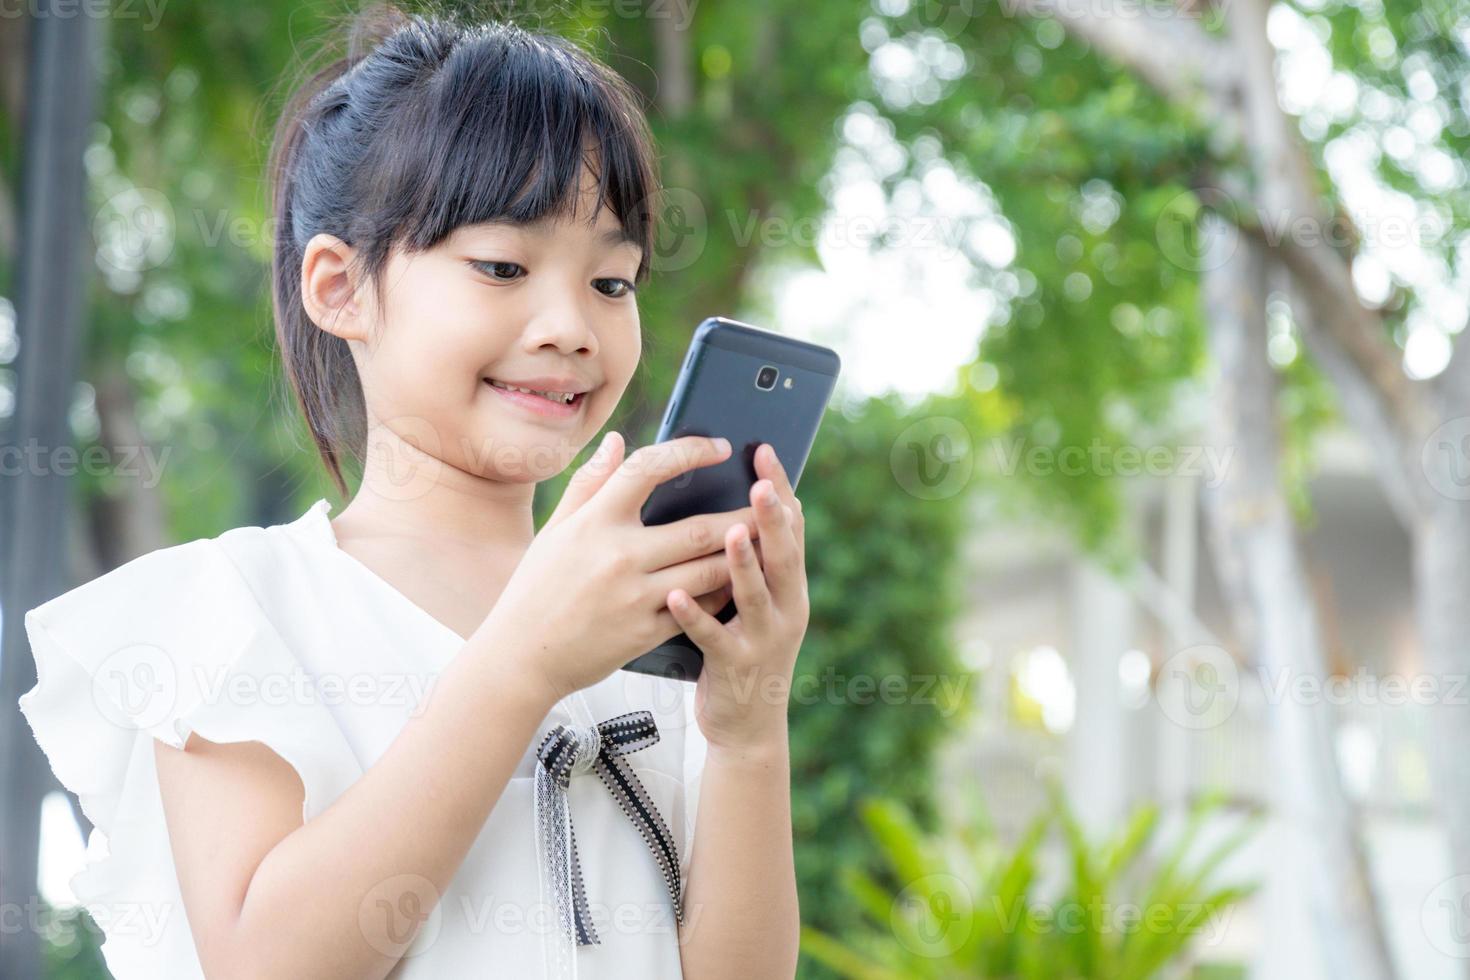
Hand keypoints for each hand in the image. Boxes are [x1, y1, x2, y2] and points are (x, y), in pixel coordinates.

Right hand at [476, 432, 758, 704]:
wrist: (521, 657)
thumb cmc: (536, 590)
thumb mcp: (556, 531)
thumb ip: (590, 483)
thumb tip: (617, 442)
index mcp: (594, 522)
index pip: (649, 469)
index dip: (690, 452)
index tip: (720, 448)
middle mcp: (618, 556)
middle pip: (698, 528)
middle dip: (742, 515)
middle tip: (770, 504)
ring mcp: (634, 598)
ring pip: (707, 572)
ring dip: (740, 557)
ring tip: (763, 543)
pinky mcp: (644, 633)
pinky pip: (697, 610)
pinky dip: (720, 595)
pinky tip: (736, 583)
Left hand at [666, 443, 807, 750]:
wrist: (747, 727)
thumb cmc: (740, 650)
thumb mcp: (754, 601)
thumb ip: (749, 557)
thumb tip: (737, 504)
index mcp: (787, 584)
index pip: (790, 527)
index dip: (778, 489)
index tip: (762, 451)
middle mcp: (786, 607)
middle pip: (783, 555)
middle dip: (772, 517)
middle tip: (760, 483)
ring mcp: (764, 638)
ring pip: (756, 595)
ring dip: (745, 563)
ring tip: (731, 530)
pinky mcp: (736, 666)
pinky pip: (714, 638)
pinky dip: (695, 615)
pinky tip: (673, 595)